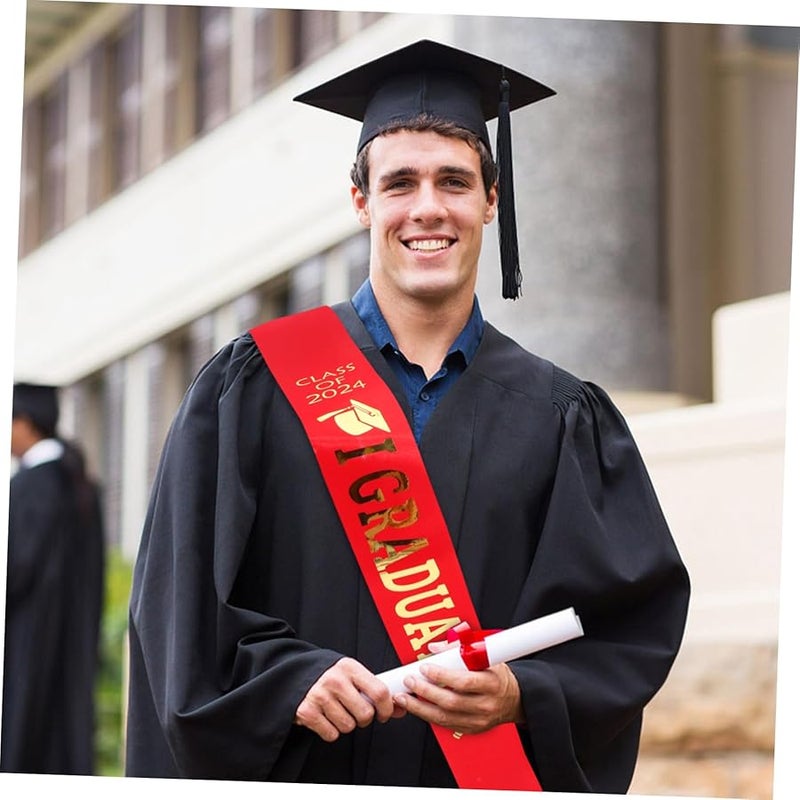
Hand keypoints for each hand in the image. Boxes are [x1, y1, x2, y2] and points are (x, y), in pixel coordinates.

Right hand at [294, 657, 404, 741]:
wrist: (294, 674)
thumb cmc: (330, 676)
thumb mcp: (352, 675)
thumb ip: (375, 690)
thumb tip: (401, 708)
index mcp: (349, 667)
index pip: (379, 691)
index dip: (386, 708)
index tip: (384, 714)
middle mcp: (335, 680)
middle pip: (365, 714)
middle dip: (364, 719)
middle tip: (356, 712)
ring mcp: (319, 695)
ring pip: (348, 726)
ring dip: (346, 724)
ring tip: (338, 711)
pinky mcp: (307, 712)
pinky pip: (331, 734)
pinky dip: (330, 730)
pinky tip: (325, 717)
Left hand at [393, 661, 524, 733]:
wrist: (515, 699)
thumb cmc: (499, 675)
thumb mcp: (486, 657)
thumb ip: (459, 650)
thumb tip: (434, 647)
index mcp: (492, 683)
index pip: (464, 682)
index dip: (442, 676)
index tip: (425, 667)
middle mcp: (486, 705)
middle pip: (451, 702)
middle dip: (426, 691)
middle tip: (410, 681)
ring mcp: (479, 720)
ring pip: (445, 718)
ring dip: (420, 708)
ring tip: (404, 698)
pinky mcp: (472, 729)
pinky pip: (446, 725)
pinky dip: (429, 716)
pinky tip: (417, 708)